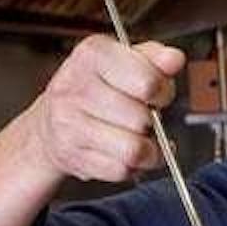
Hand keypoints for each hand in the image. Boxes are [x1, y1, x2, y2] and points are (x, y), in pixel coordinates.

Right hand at [29, 35, 186, 181]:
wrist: (51, 123)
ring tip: (141, 140)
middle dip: (152, 122)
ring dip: (148, 150)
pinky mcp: (71, 155)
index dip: (163, 92)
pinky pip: (120, 170)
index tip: (159, 95)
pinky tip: (123, 154)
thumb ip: (154, 58)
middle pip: (141, 118)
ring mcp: (69, 123)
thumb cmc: (96, 89)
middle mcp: (75, 87)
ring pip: (133, 149)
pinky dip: (131, 167)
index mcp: (92, 55)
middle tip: (144, 118)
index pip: (147, 82)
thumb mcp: (124, 62)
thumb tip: (174, 59)